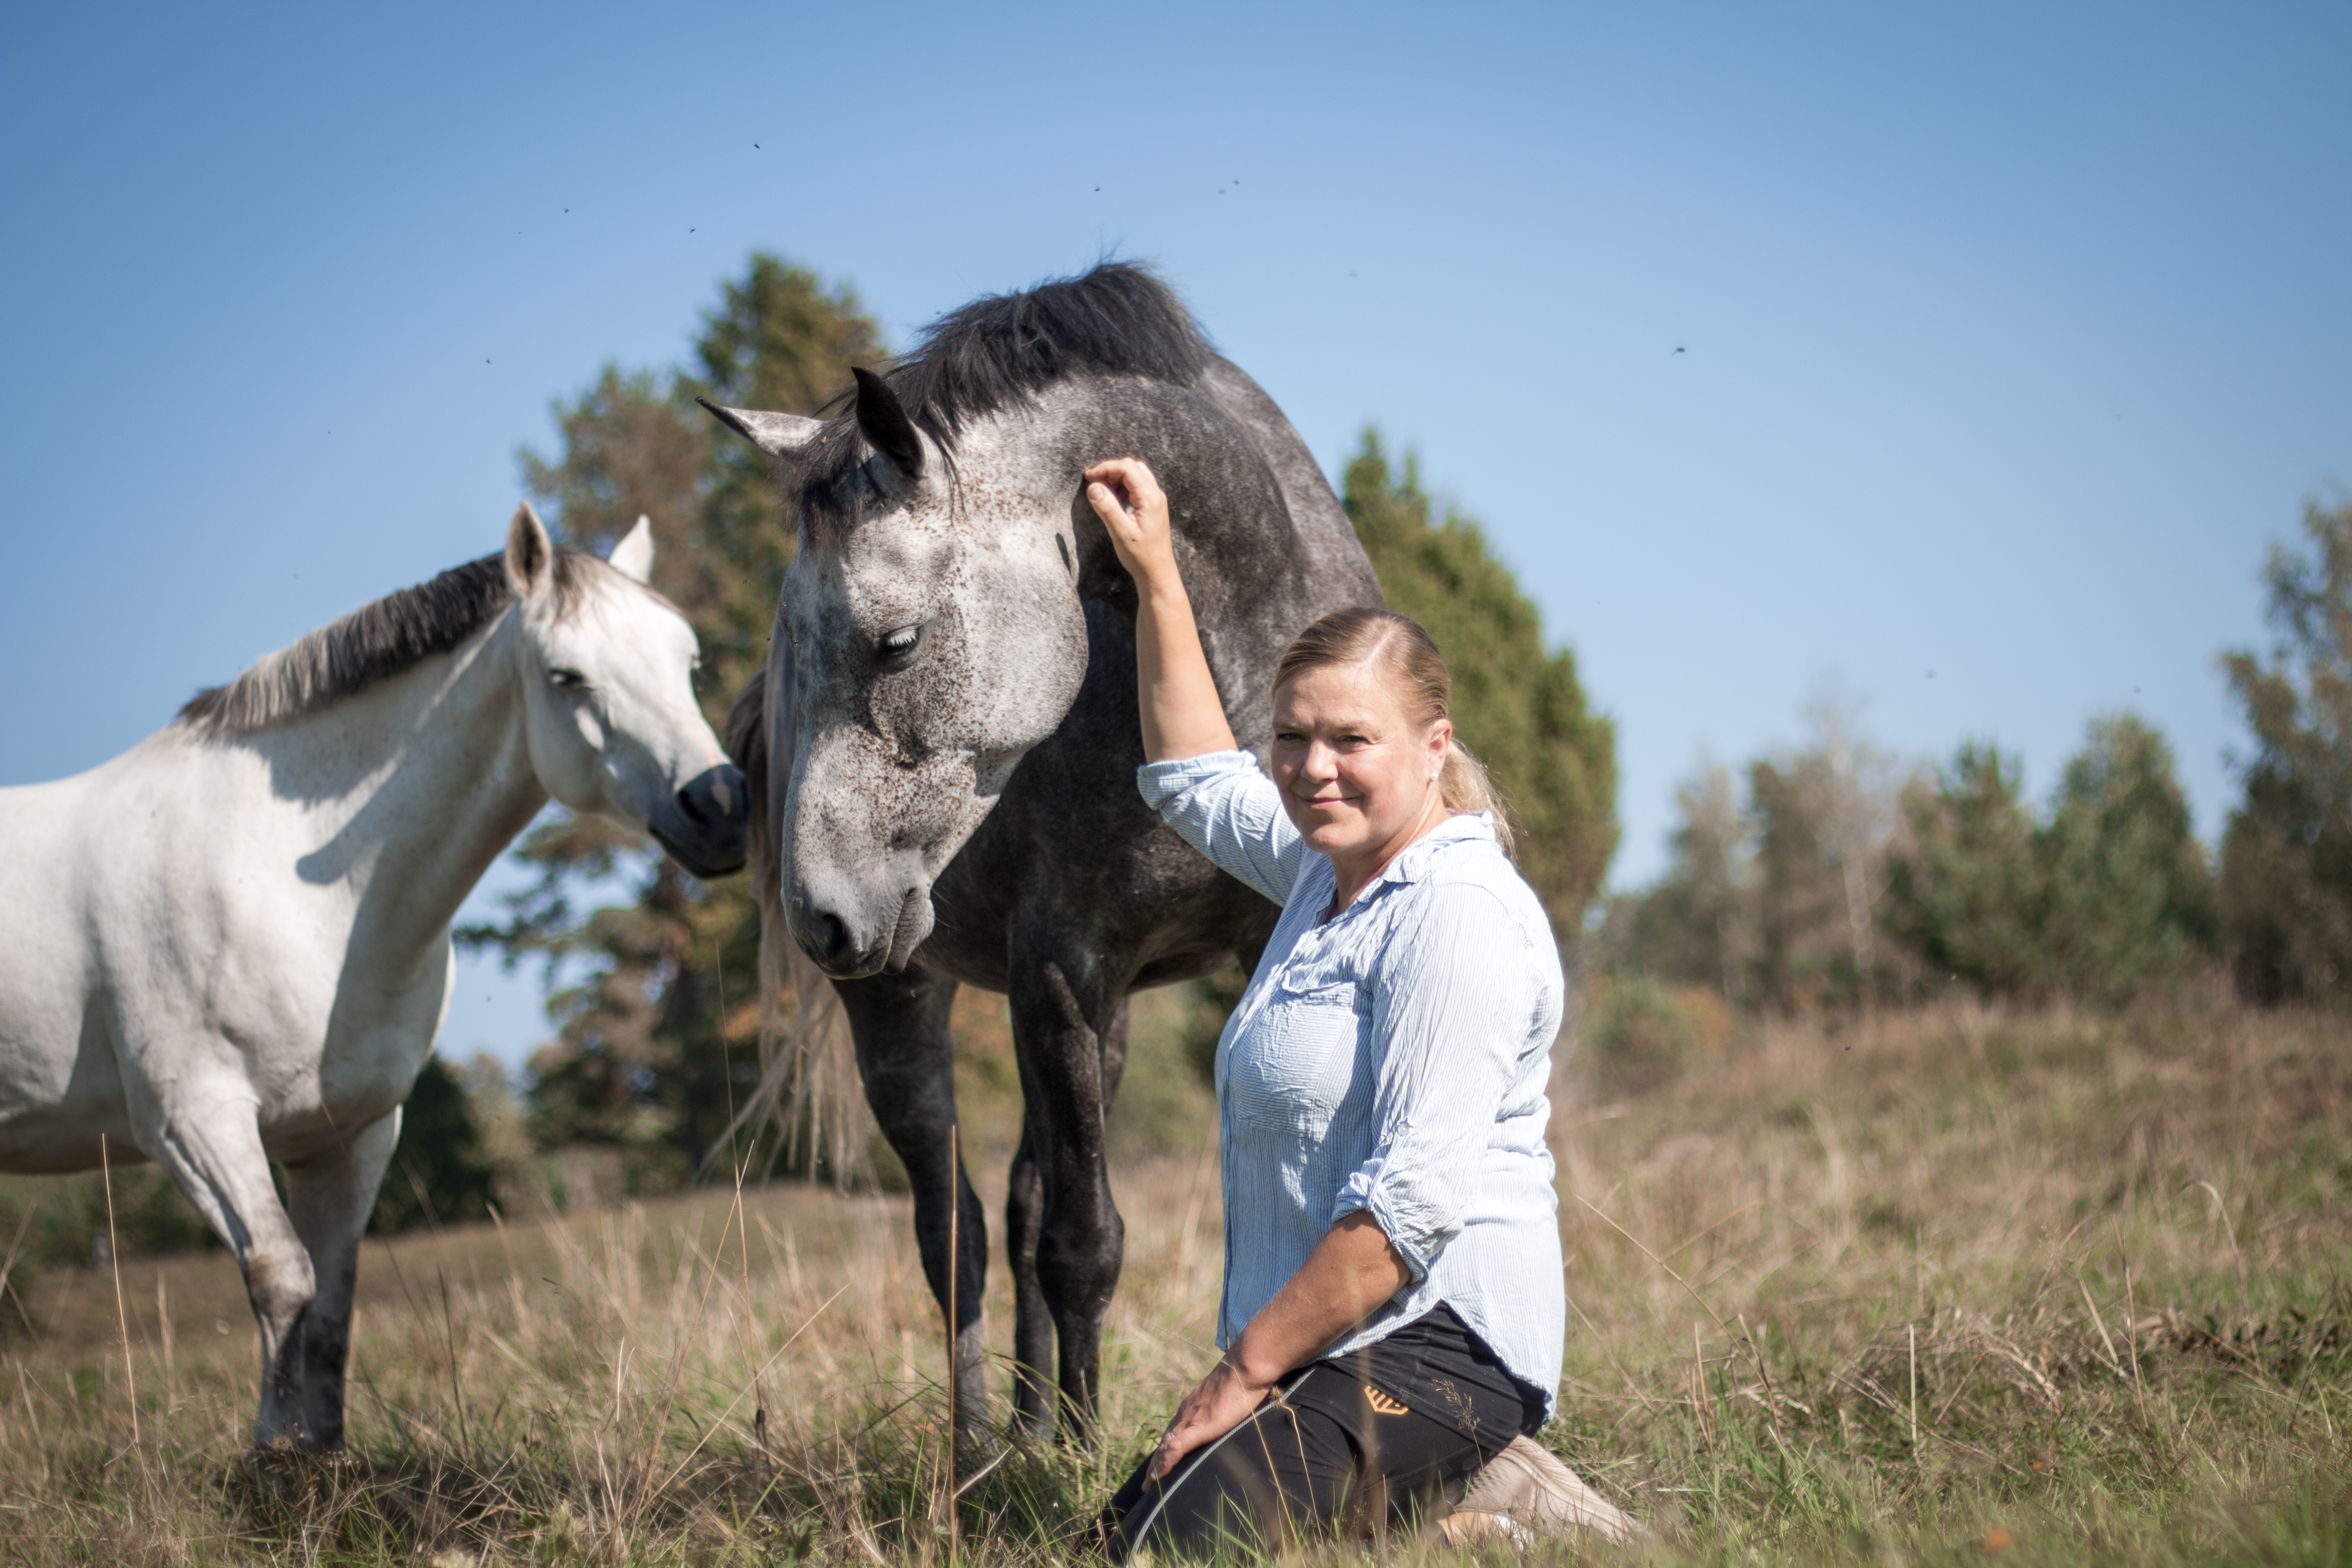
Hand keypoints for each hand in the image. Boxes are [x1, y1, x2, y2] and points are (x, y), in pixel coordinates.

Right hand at [1083, 458, 1175, 586]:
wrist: (1157, 572)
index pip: (1127, 468)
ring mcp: (1156, 500)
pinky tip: (1114, 501)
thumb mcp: (1120, 533)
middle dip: (1111, 470)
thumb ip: (1107, 508)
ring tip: (1104, 494)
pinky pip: (1138, 486)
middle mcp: (1156, 495)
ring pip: (1136, 475)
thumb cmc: (1141, 556)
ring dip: (1117, 478)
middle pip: (1132, 467)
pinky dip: (1123, 487)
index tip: (1088, 477)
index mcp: (1150, 498)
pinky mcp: (1152, 506)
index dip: (1105, 468)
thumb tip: (1093, 487)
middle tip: (1095, 484)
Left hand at [1146, 1352, 1276, 1482]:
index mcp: (1191, 1409)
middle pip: (1165, 1443)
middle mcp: (1185, 1415)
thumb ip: (1219, 1411)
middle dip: (1156, 1463)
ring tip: (1150, 1484)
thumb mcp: (1226, 1398)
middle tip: (1148, 1484)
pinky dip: (1167, 1461)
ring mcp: (1190, 1421)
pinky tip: (1159, 1474)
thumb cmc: (1241, 1382)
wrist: (1243, 1369)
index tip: (1159, 1466)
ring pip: (1166, 1448)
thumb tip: (1225, 1417)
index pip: (1173, 1433)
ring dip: (1157, 1466)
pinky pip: (1178, 1447)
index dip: (1165, 1451)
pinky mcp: (1199, 1427)